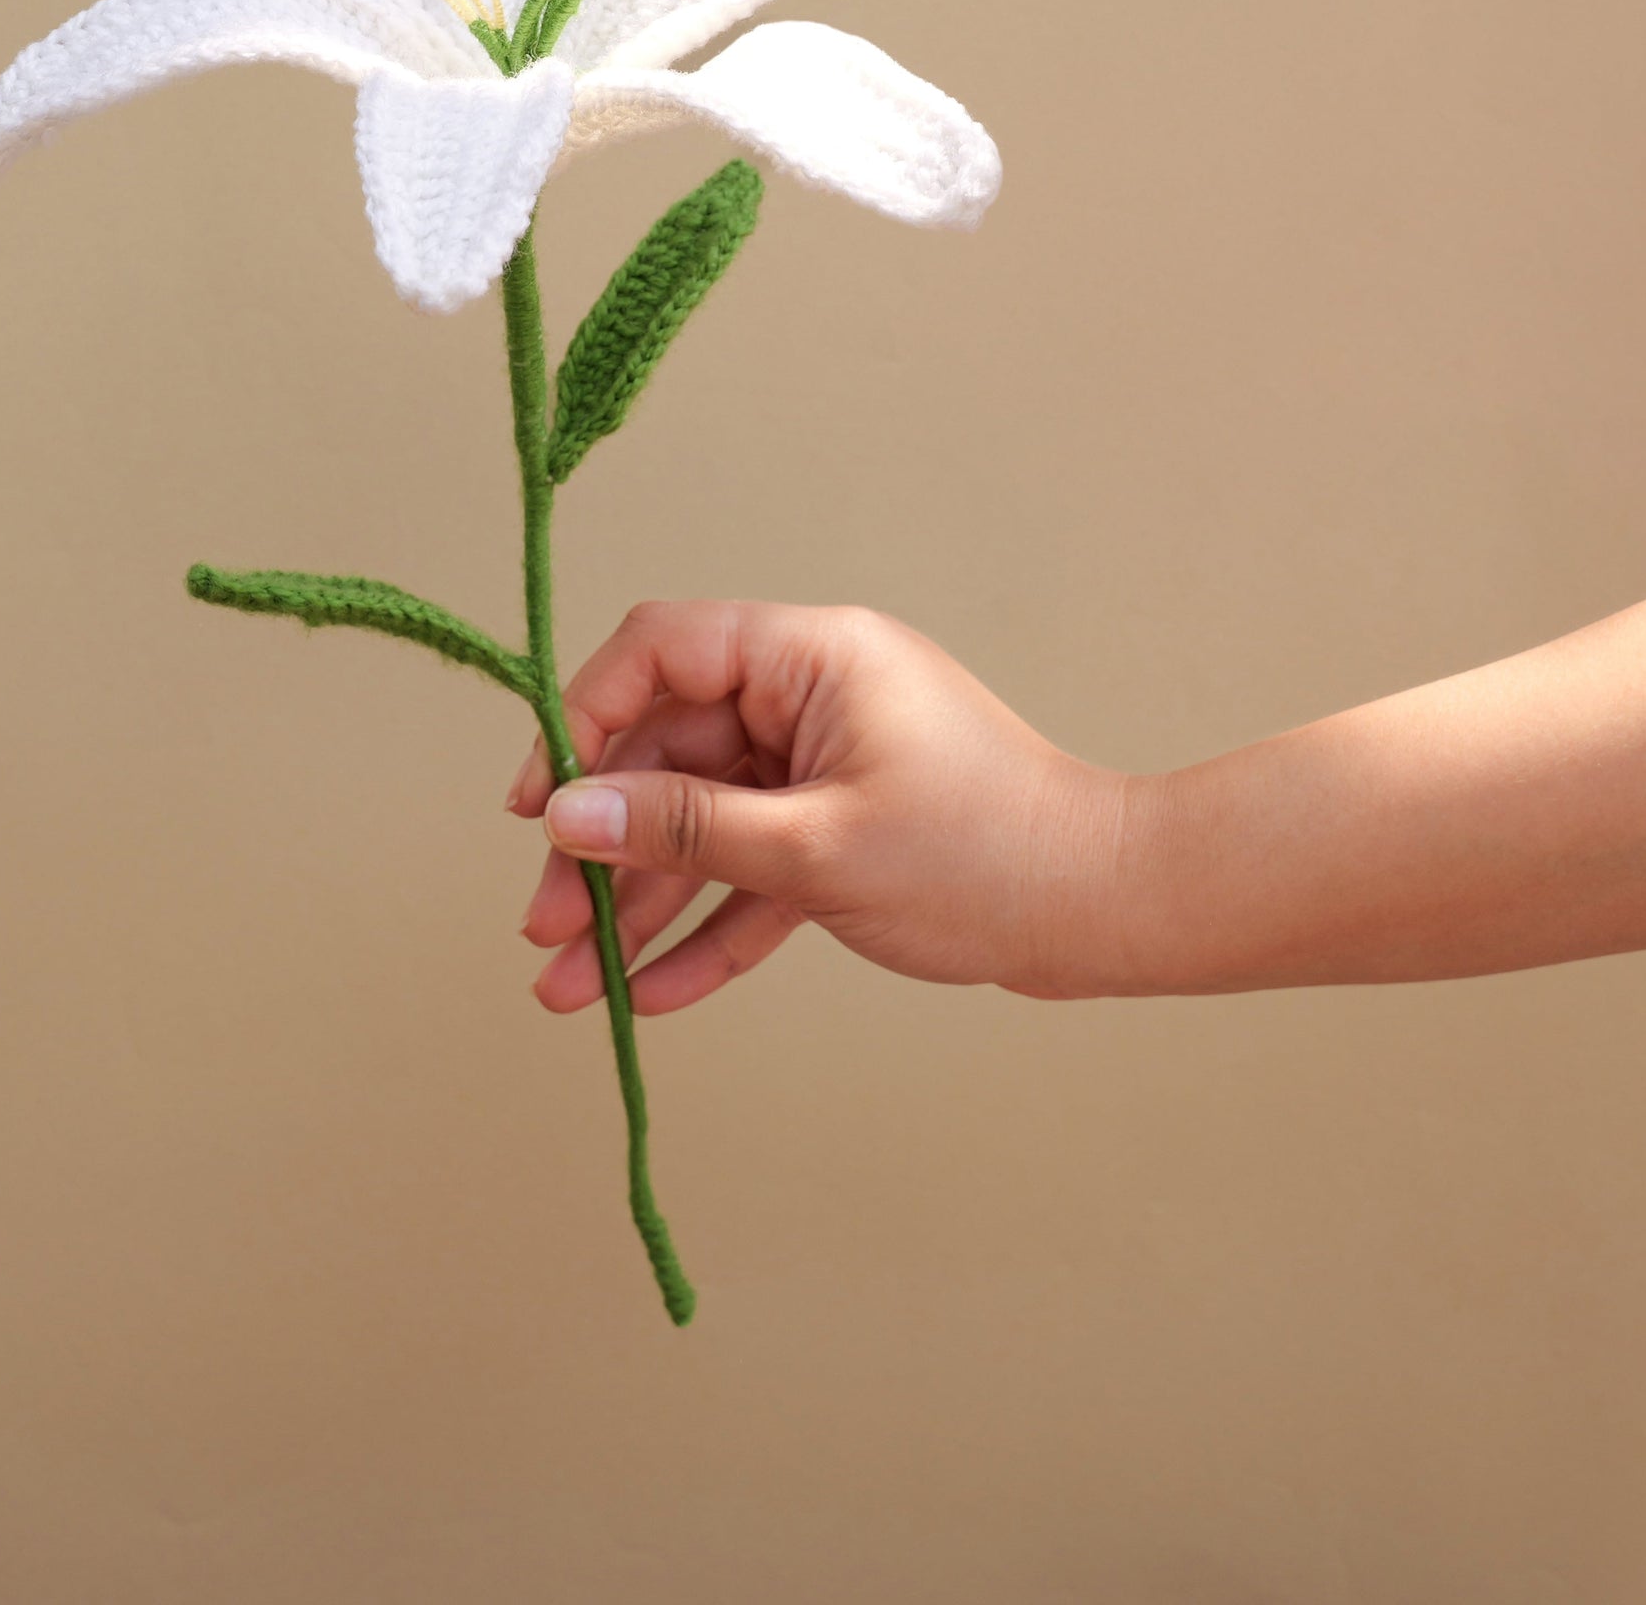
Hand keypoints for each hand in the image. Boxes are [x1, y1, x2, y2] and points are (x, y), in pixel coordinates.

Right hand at [508, 601, 1132, 1013]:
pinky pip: (754, 869)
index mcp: (810, 657)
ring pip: (703, 824)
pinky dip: (709, 925)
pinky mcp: (843, 827)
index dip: (584, 719)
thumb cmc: (983, 857)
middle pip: (668, 755)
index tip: (539, 807)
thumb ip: (685, 831)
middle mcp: (810, 697)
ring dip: (639, 903)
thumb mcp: (816, 849)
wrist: (1106, 913)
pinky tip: (652, 992)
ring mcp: (825, 764)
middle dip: (601, 847)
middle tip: (543, 927)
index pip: (660, 654)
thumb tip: (569, 816)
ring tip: (570, 987)